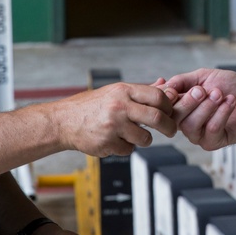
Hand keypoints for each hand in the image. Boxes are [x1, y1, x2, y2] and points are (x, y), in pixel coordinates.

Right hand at [54, 82, 175, 156]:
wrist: (64, 121)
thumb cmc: (93, 106)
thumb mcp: (116, 92)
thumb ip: (142, 91)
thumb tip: (166, 84)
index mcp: (123, 91)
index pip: (157, 96)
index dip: (169, 106)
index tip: (170, 113)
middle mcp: (119, 106)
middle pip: (156, 117)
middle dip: (169, 127)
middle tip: (171, 130)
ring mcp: (113, 126)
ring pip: (145, 138)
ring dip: (145, 139)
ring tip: (134, 134)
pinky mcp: (107, 143)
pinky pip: (129, 150)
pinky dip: (126, 147)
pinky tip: (115, 140)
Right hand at [160, 68, 235, 150]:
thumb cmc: (230, 86)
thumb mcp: (203, 76)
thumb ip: (182, 80)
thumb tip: (165, 86)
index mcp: (181, 105)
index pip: (165, 105)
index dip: (167, 97)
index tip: (177, 89)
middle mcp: (186, 122)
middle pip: (175, 117)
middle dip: (188, 102)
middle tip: (202, 90)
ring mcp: (199, 134)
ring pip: (190, 126)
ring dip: (206, 107)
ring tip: (219, 94)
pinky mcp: (214, 142)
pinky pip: (211, 130)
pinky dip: (221, 114)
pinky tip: (230, 102)